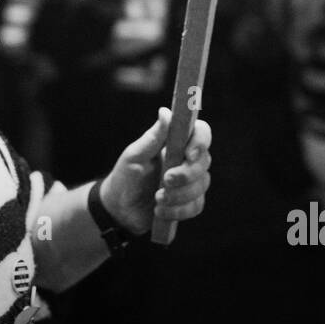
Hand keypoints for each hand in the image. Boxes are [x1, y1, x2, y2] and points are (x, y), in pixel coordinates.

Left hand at [100, 107, 211, 234]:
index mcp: (176, 143)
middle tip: (165, 181)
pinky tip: (160, 211)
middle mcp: (187, 160)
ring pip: (201, 186)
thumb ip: (153, 136)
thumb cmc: (126, 176)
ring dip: (179, 195)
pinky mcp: (190, 202)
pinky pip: (196, 206)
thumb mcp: (135, 156)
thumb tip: (165, 112)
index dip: (201, 141)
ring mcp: (191, 182)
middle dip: (187, 174)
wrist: (120, 208)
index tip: (189, 154)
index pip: (201, 133)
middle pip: (205, 161)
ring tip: (157, 199)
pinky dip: (178, 210)